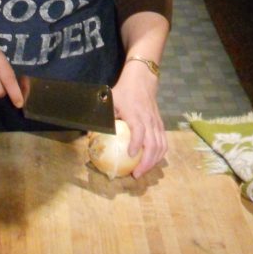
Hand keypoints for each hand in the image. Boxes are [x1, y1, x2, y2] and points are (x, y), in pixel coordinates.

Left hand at [111, 60, 166, 177]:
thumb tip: (88, 134)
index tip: (130, 155)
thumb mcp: (111, 100)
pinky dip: (160, 155)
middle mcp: (149, 120)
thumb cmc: (124, 91)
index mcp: (136, 114)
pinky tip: (152, 162)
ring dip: (154, 161)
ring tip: (143, 171)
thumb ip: (102, 116)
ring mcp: (157, 123)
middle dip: (147, 162)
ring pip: (161, 146)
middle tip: (136, 174)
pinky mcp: (161, 125)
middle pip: (153, 144)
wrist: (142, 79)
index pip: (139, 132)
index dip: (136, 144)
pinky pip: (164, 143)